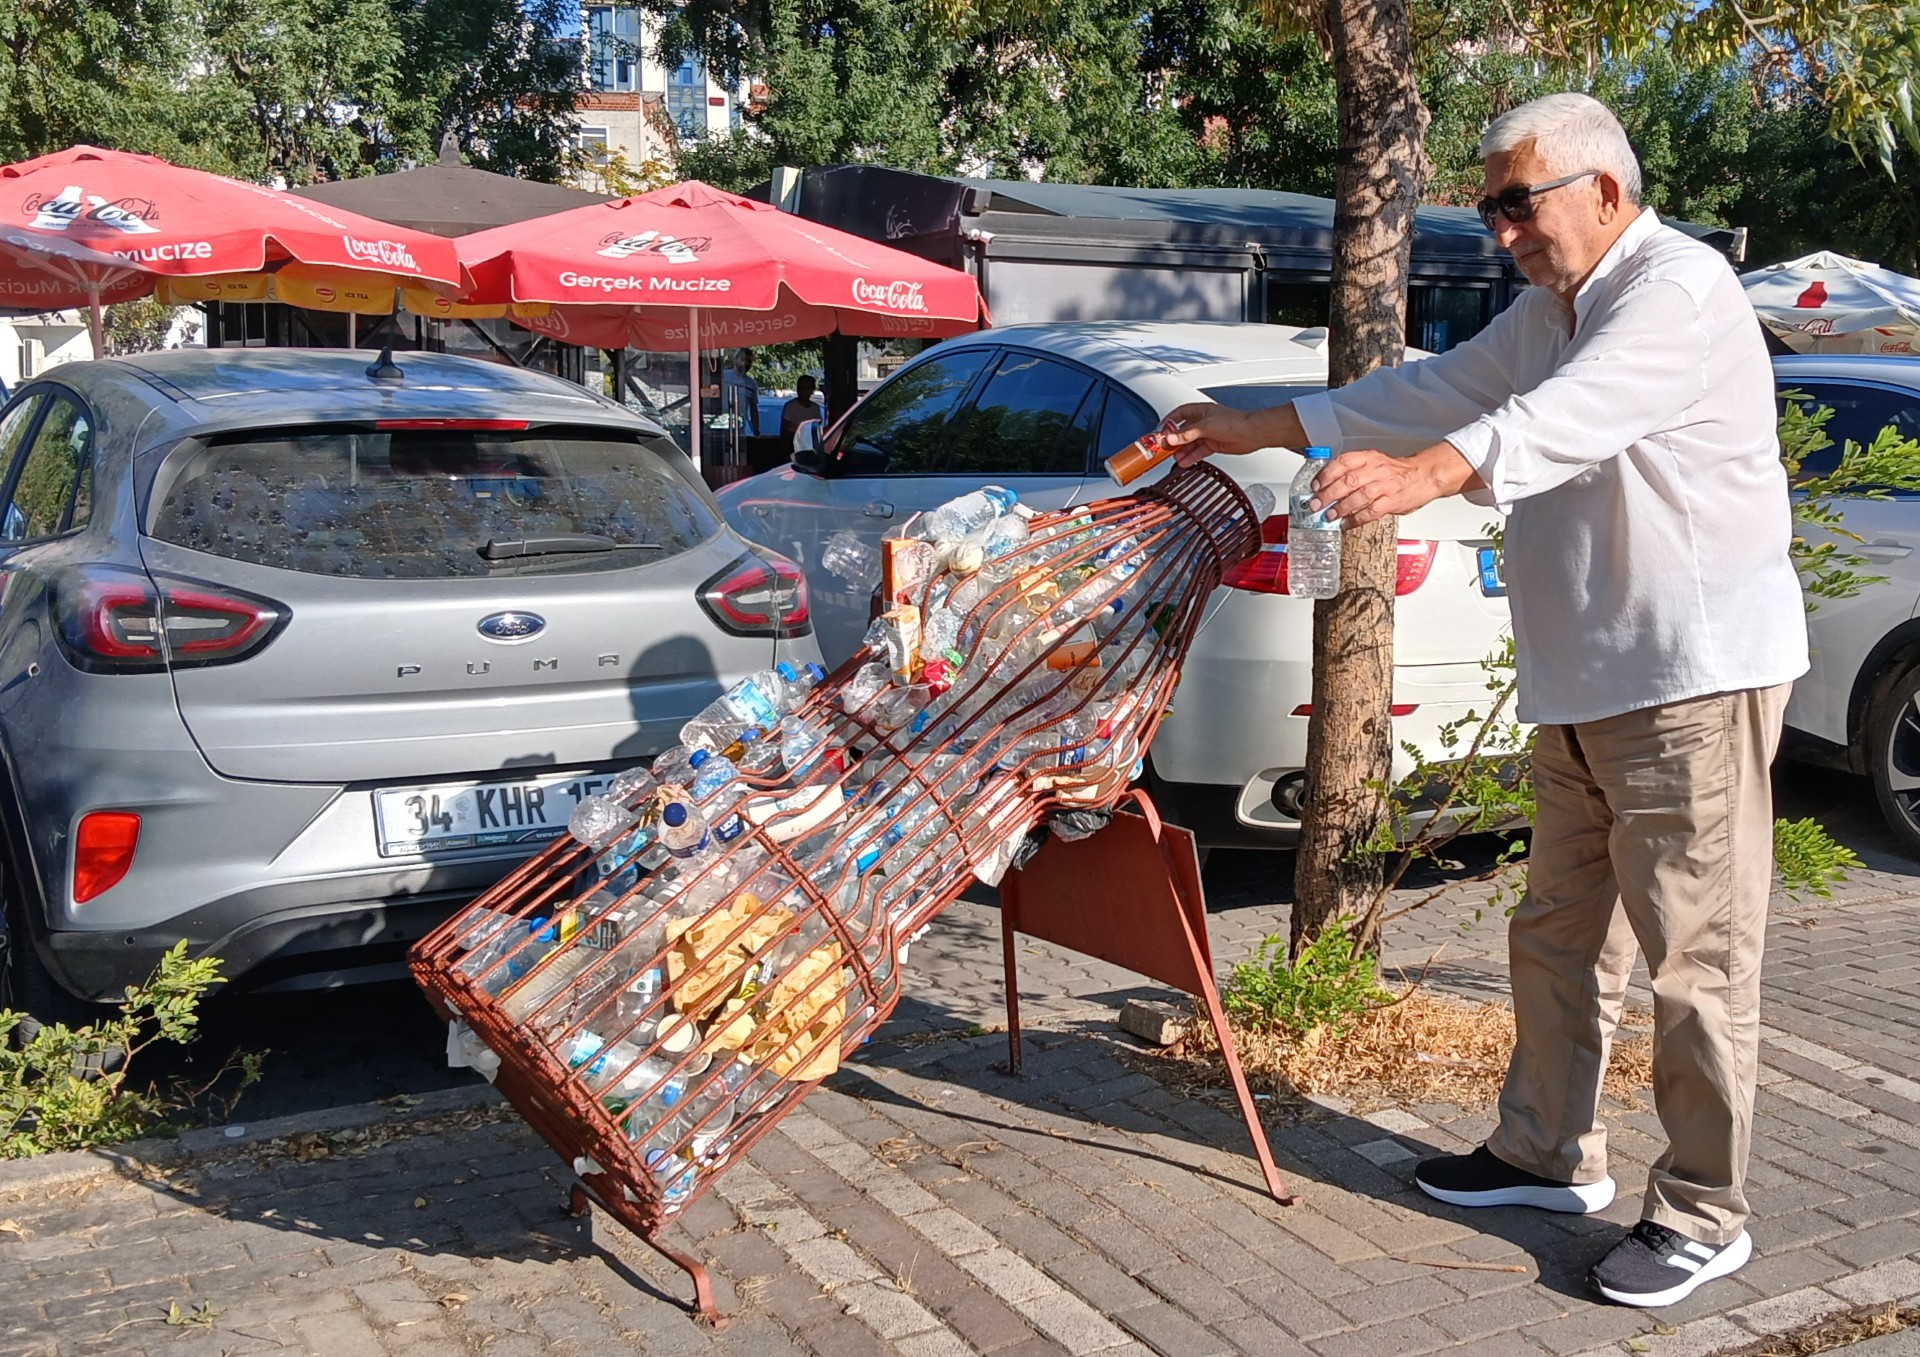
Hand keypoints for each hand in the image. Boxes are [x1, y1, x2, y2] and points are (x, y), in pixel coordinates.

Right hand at [1161, 403, 1261, 465]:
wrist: (1251, 433)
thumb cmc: (1234, 422)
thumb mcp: (1206, 427)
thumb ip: (1187, 434)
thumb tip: (1172, 438)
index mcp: (1200, 411)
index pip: (1179, 414)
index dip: (1169, 421)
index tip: (1160, 430)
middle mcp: (1203, 422)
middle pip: (1183, 430)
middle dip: (1174, 439)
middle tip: (1164, 448)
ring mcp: (1208, 433)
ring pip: (1190, 443)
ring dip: (1182, 450)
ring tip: (1174, 457)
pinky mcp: (1213, 444)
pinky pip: (1198, 451)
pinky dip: (1191, 456)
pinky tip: (1185, 461)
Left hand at [1310, 449, 1450, 527]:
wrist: (1425, 475)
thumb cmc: (1396, 472)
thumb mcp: (1374, 463)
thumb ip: (1354, 470)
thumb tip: (1327, 485)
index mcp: (1369, 457)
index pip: (1343, 462)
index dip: (1326, 474)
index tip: (1315, 486)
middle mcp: (1377, 469)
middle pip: (1348, 480)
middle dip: (1328, 494)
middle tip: (1316, 504)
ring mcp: (1386, 485)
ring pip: (1359, 496)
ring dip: (1340, 508)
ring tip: (1329, 516)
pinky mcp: (1393, 501)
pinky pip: (1372, 512)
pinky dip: (1356, 519)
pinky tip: (1347, 524)